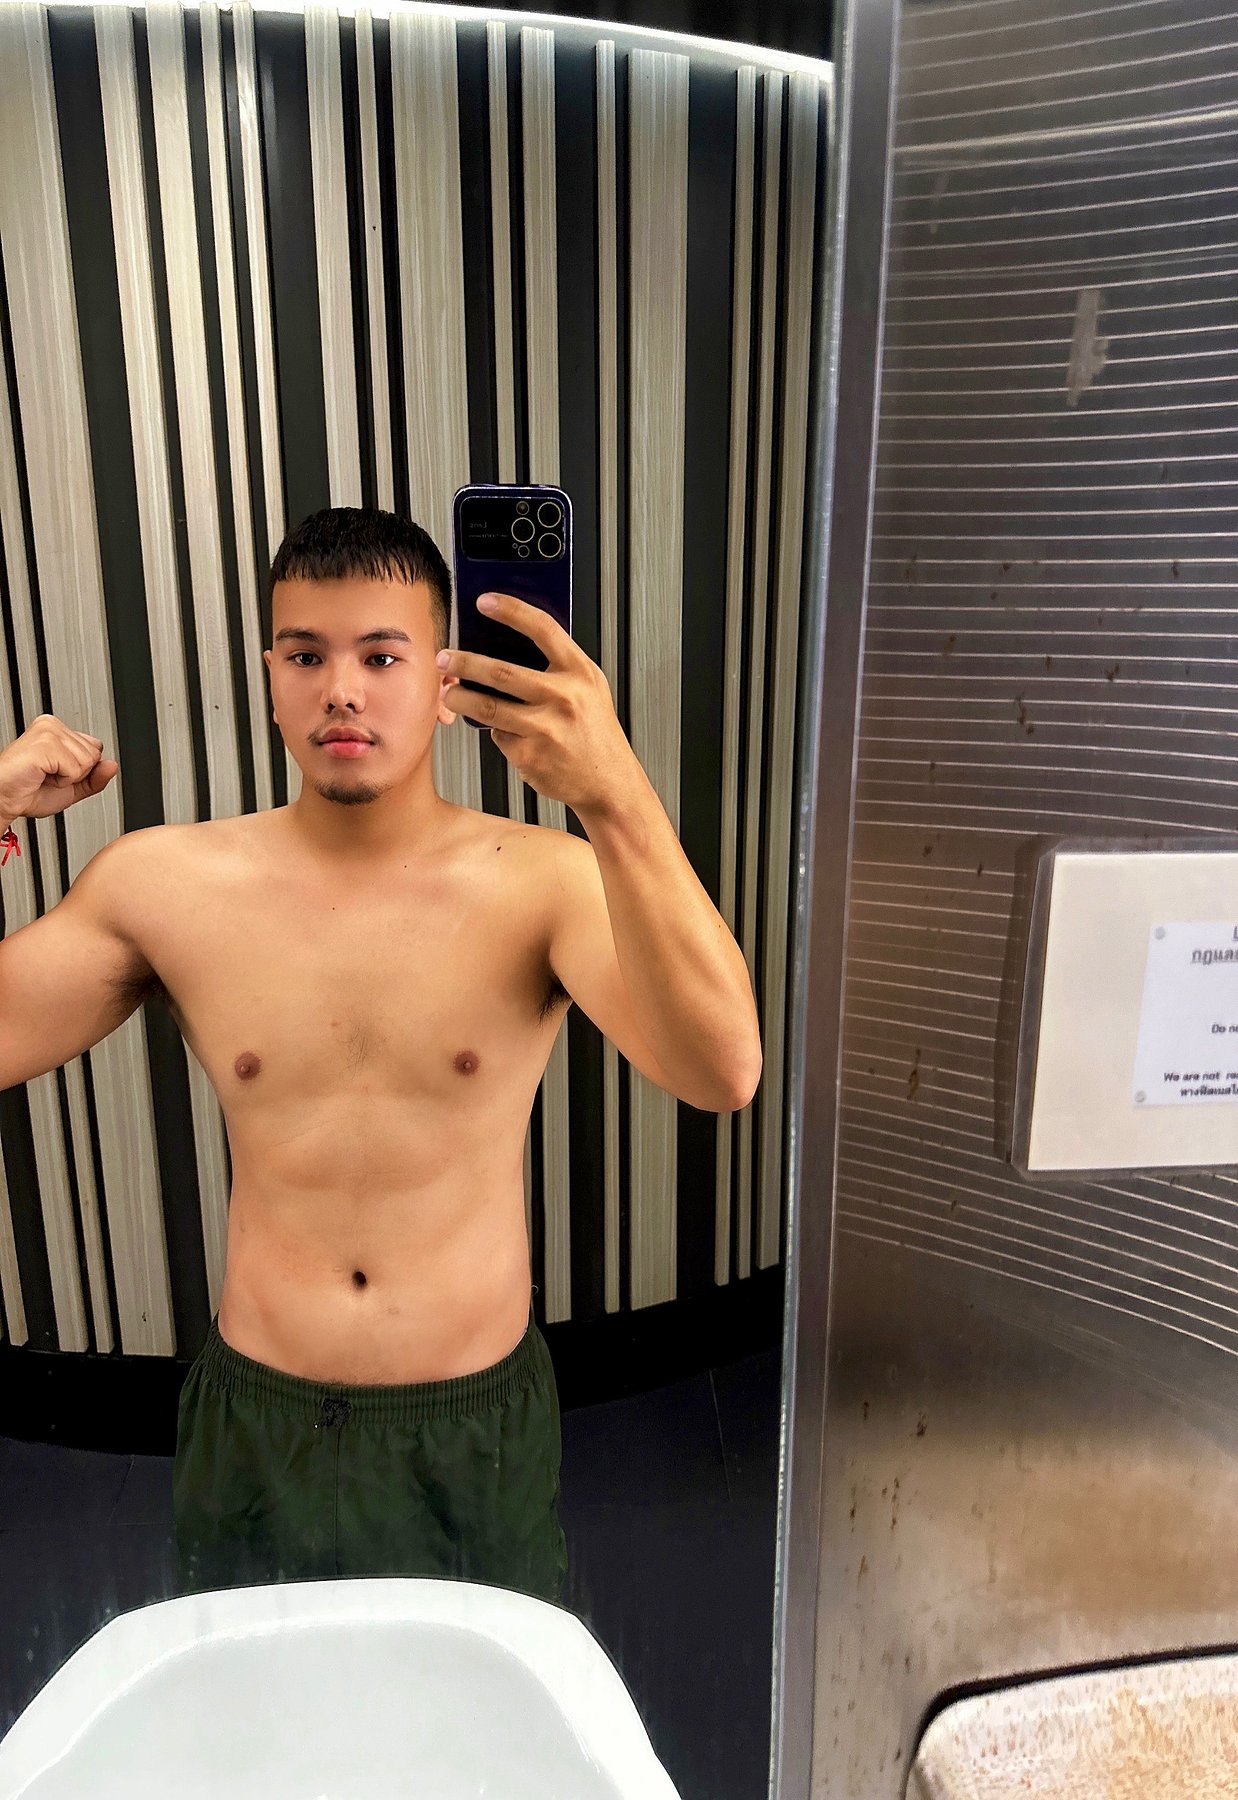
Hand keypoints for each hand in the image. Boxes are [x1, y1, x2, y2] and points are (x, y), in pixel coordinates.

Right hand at [0, 714, 118, 821]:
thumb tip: (112, 765)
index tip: (58, 773)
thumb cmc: (28, 792)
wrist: (4, 800)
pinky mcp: (45, 743)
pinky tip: (42, 775)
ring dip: (69, 778)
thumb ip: (95, 778)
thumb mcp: (72, 788)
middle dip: (77, 774)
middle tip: (50, 776)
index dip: (82, 769)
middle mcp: (52, 726)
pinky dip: (63, 780)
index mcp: (57, 730)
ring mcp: (48, 732)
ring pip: (87, 760)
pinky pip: (76, 767)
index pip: (95, 747)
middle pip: (94, 753)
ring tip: (45, 775)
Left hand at [437, 592, 637, 811]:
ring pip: (487, 708)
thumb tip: (510, 646)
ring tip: (450, 692)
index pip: (542, 629)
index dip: (511, 610)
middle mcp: (563, 697)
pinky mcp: (529, 755)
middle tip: (445, 658)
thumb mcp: (590, 688)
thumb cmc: (596, 732)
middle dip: (464, 662)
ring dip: (460, 697)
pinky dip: (496, 732)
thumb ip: (559, 667)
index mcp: (579, 672)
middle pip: (500, 672)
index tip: (484, 601)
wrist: (608, 781)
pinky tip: (502, 730)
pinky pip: (499, 736)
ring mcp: (545, 728)